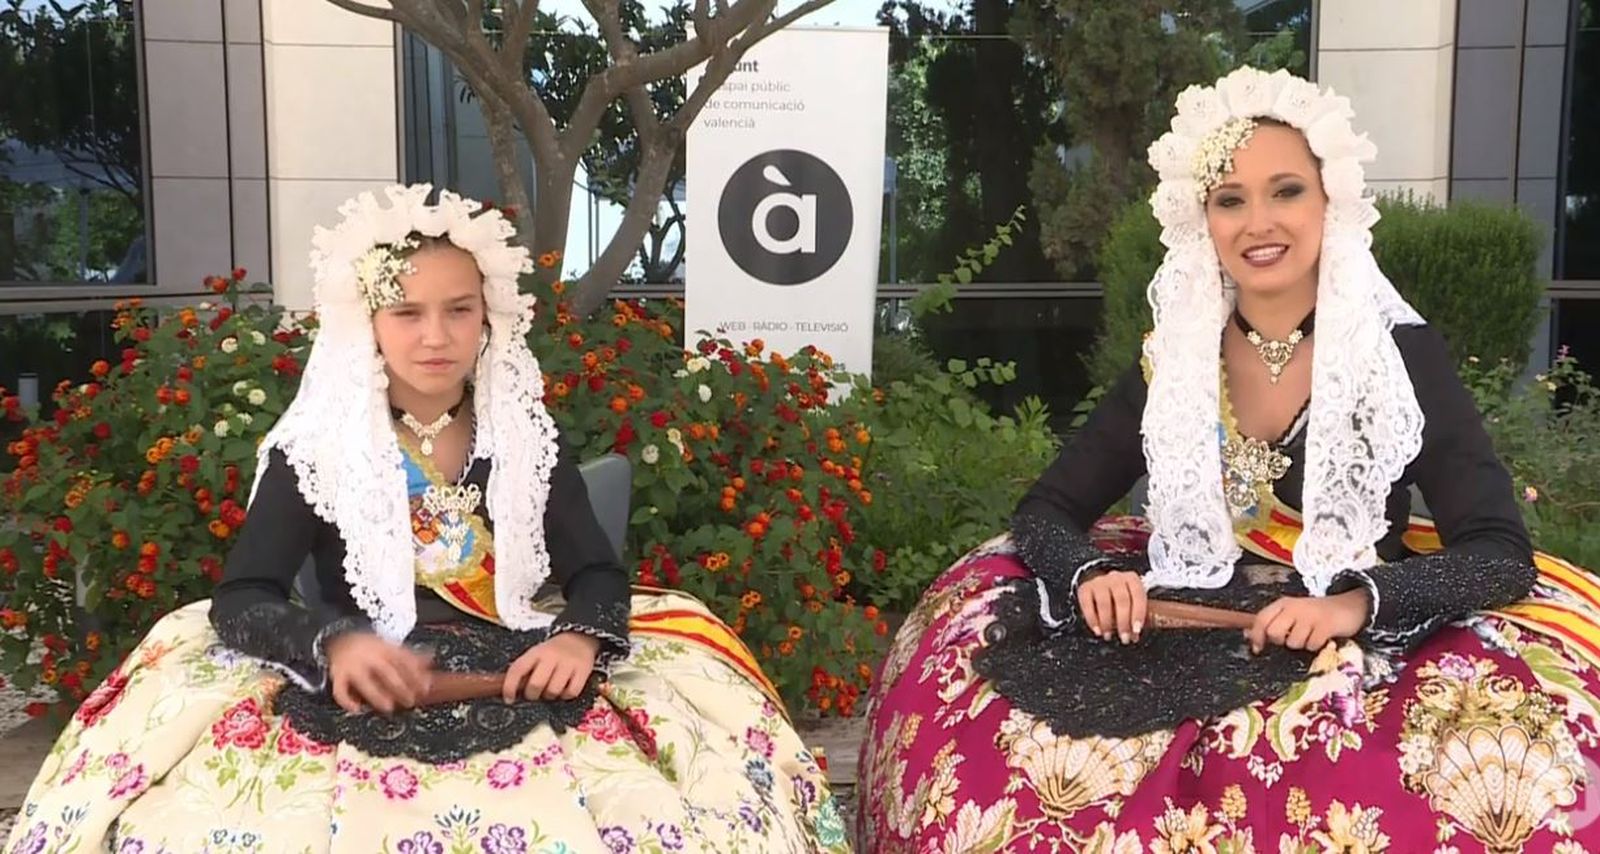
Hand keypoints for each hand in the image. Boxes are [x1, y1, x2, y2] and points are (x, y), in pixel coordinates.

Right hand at [325, 632, 433, 713]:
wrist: (339, 635)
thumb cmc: (370, 646)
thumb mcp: (390, 645)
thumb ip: (410, 654)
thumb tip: (431, 659)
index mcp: (384, 648)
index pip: (403, 660)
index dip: (416, 674)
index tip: (426, 686)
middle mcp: (368, 656)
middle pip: (386, 671)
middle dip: (400, 686)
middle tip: (411, 700)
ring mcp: (352, 666)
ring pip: (364, 681)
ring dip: (377, 694)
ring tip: (389, 707)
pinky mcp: (337, 675)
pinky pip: (340, 689)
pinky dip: (346, 700)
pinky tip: (356, 708)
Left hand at [502, 632, 601, 702]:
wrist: (579, 638)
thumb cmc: (553, 652)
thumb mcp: (535, 655)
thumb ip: (523, 671)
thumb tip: (507, 691)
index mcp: (535, 652)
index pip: (517, 670)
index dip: (509, 687)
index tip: (508, 699)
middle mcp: (551, 656)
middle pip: (535, 685)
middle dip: (532, 695)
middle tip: (535, 694)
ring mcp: (568, 663)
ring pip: (553, 691)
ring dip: (550, 696)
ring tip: (551, 689)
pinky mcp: (583, 670)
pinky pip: (571, 692)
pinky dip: (566, 695)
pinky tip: (565, 689)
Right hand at [1078, 569, 1146, 643]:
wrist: (1101, 588)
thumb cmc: (1120, 599)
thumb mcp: (1132, 604)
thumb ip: (1136, 617)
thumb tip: (1134, 636)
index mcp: (1132, 579)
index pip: (1138, 596)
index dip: (1138, 614)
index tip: (1136, 630)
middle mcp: (1116, 578)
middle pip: (1122, 600)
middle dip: (1123, 622)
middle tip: (1124, 638)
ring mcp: (1099, 581)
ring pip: (1104, 603)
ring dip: (1107, 623)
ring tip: (1108, 635)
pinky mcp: (1085, 588)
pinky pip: (1088, 605)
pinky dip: (1092, 620)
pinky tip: (1097, 630)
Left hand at [1246, 590, 1370, 654]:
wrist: (1349, 607)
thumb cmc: (1315, 614)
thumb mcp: (1291, 614)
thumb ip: (1271, 623)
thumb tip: (1247, 635)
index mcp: (1283, 603)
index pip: (1261, 619)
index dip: (1256, 636)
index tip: (1258, 649)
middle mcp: (1295, 607)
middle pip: (1274, 633)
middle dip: (1281, 642)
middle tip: (1293, 638)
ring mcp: (1311, 615)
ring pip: (1293, 643)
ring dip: (1301, 645)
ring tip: (1310, 635)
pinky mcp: (1326, 625)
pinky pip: (1312, 645)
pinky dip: (1316, 646)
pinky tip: (1321, 638)